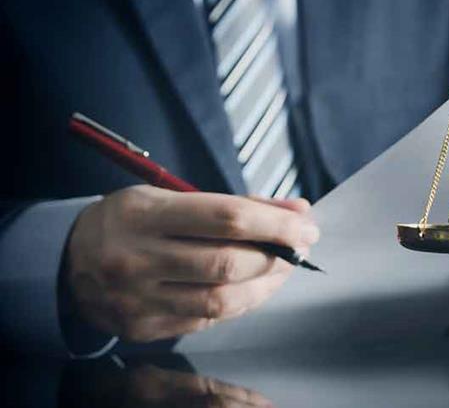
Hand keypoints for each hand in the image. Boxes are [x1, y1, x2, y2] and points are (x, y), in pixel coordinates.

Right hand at [65, 185, 318, 341]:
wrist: (67, 262)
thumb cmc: (130, 221)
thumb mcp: (171, 196)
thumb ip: (234, 205)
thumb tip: (296, 212)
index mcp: (144, 214)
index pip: (227, 219)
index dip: (276, 225)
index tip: (305, 226)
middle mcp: (138, 258)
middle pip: (228, 263)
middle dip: (277, 256)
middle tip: (299, 247)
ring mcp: (139, 298)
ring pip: (221, 299)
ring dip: (266, 284)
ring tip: (284, 268)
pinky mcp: (144, 327)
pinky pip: (207, 320)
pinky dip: (241, 303)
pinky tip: (255, 288)